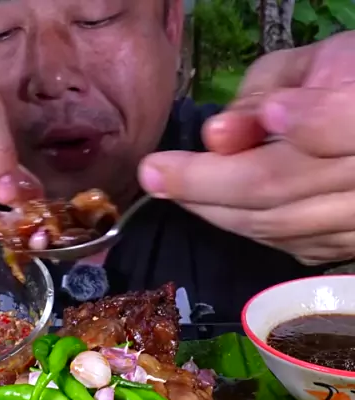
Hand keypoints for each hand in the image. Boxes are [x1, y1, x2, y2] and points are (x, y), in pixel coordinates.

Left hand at [138, 32, 354, 265]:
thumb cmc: (337, 84)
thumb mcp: (309, 65)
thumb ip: (269, 89)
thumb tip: (218, 137)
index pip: (343, 125)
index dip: (282, 128)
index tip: (219, 132)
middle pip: (280, 186)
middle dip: (205, 182)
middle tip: (152, 173)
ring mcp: (354, 223)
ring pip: (272, 223)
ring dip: (210, 207)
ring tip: (167, 187)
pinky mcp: (338, 248)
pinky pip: (277, 242)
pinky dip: (235, 221)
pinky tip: (205, 205)